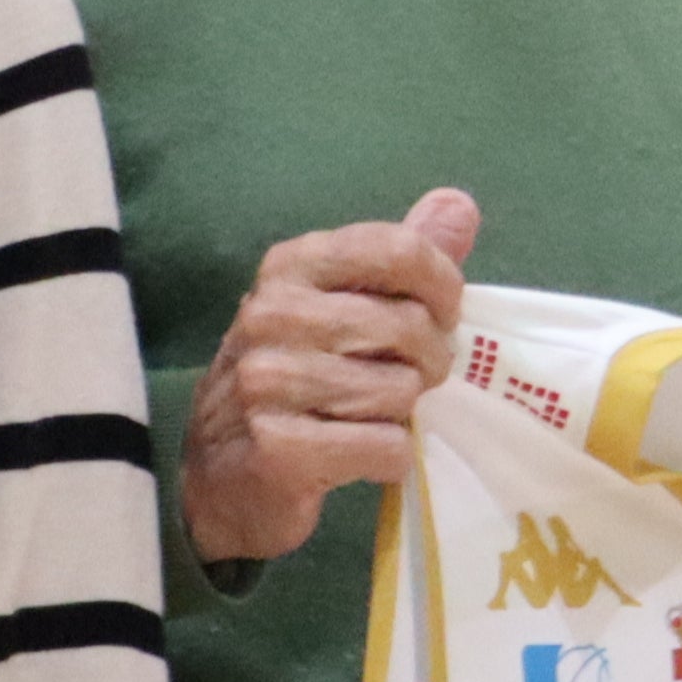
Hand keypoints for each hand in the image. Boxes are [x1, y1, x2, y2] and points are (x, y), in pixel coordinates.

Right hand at [185, 189, 473, 565]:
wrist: (220, 478)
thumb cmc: (294, 382)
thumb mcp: (335, 307)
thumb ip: (398, 258)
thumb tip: (460, 204)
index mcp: (290, 267)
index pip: (398, 250)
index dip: (443, 287)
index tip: (442, 317)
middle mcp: (270, 314)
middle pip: (407, 325)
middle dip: (428, 362)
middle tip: (408, 380)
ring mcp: (266, 382)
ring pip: (400, 390)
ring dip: (401, 415)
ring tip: (368, 418)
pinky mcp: (279, 449)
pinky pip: (386, 447)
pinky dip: (389, 459)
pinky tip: (356, 456)